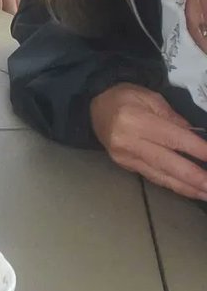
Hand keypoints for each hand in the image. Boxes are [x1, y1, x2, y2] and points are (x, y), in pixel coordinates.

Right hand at [89, 83, 206, 199]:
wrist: (94, 104)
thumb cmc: (125, 97)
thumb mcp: (151, 98)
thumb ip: (175, 119)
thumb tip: (196, 139)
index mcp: (136, 120)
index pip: (173, 139)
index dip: (197, 150)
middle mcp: (129, 142)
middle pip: (167, 163)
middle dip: (194, 177)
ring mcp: (125, 156)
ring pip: (161, 176)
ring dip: (187, 187)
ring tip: (206, 194)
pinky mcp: (124, 165)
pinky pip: (152, 177)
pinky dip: (173, 185)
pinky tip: (189, 190)